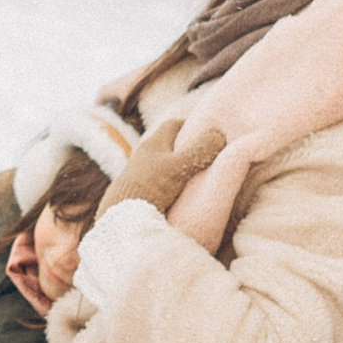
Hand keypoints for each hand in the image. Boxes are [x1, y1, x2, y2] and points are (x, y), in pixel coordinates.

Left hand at [90, 120, 225, 228]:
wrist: (122, 217)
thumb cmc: (151, 186)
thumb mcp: (180, 166)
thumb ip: (200, 150)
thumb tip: (219, 135)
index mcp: (153, 143)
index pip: (174, 125)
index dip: (192, 126)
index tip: (209, 135)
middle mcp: (144, 155)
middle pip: (169, 145)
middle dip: (187, 149)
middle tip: (207, 158)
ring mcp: (138, 174)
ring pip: (163, 165)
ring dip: (178, 169)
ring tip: (196, 179)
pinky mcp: (136, 192)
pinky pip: (157, 182)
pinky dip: (169, 184)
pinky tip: (179, 196)